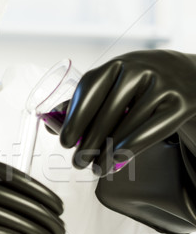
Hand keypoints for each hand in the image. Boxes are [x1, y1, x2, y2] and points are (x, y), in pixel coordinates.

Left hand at [60, 50, 195, 174]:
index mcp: (115, 65)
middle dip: (89, 142)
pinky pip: (150, 130)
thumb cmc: (138, 86)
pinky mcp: (180, 102)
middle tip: (78, 162)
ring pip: (127, 125)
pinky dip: (129, 149)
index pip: (89, 90)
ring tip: (96, 168)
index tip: (65, 142)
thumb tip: (50, 124)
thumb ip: (83, 103)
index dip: (74, 118)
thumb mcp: (113, 85)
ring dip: (108, 152)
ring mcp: (161, 85)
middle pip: (107, 113)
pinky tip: (116, 162)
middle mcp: (138, 69)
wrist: (186, 76)